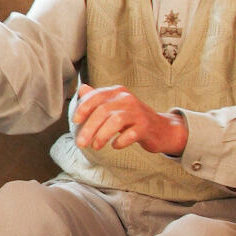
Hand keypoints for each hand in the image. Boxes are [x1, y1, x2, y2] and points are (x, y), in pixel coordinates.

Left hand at [71, 84, 187, 156]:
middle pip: (103, 111)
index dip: (84, 108)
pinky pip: (131, 134)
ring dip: (102, 135)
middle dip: (89, 128)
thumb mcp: (114, 106)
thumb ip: (98, 99)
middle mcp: (127, 99)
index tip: (75, 121)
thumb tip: (81, 90)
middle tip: (81, 143)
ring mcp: (138, 112)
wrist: (160, 128)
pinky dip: (120, 141)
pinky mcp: (146, 127)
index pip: (96, 97)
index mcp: (117, 92)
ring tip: (95, 146)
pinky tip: (115, 145)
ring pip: (116, 121)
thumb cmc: (132, 118)